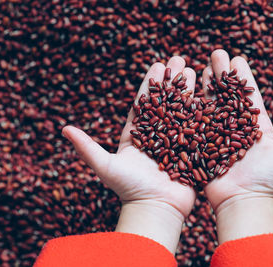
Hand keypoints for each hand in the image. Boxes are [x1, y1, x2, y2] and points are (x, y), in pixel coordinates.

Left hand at [62, 56, 196, 252]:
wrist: (156, 210)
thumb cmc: (130, 190)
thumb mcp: (106, 167)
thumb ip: (87, 148)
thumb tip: (64, 128)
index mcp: (137, 135)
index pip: (144, 103)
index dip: (151, 84)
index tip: (158, 65)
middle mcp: (157, 135)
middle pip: (165, 102)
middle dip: (171, 81)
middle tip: (178, 60)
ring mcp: (175, 141)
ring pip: (182, 110)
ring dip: (187, 90)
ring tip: (194, 70)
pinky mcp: (191, 149)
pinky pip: (197, 126)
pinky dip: (202, 110)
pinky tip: (208, 95)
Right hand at [203, 50, 272, 243]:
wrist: (244, 202)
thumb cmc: (269, 180)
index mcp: (256, 125)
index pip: (249, 95)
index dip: (243, 77)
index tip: (238, 59)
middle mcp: (236, 128)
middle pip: (228, 95)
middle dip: (223, 74)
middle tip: (216, 54)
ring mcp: (219, 135)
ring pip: (212, 105)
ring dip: (207, 85)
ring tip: (203, 67)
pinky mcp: (204, 144)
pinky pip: (198, 122)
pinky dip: (193, 106)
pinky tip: (188, 90)